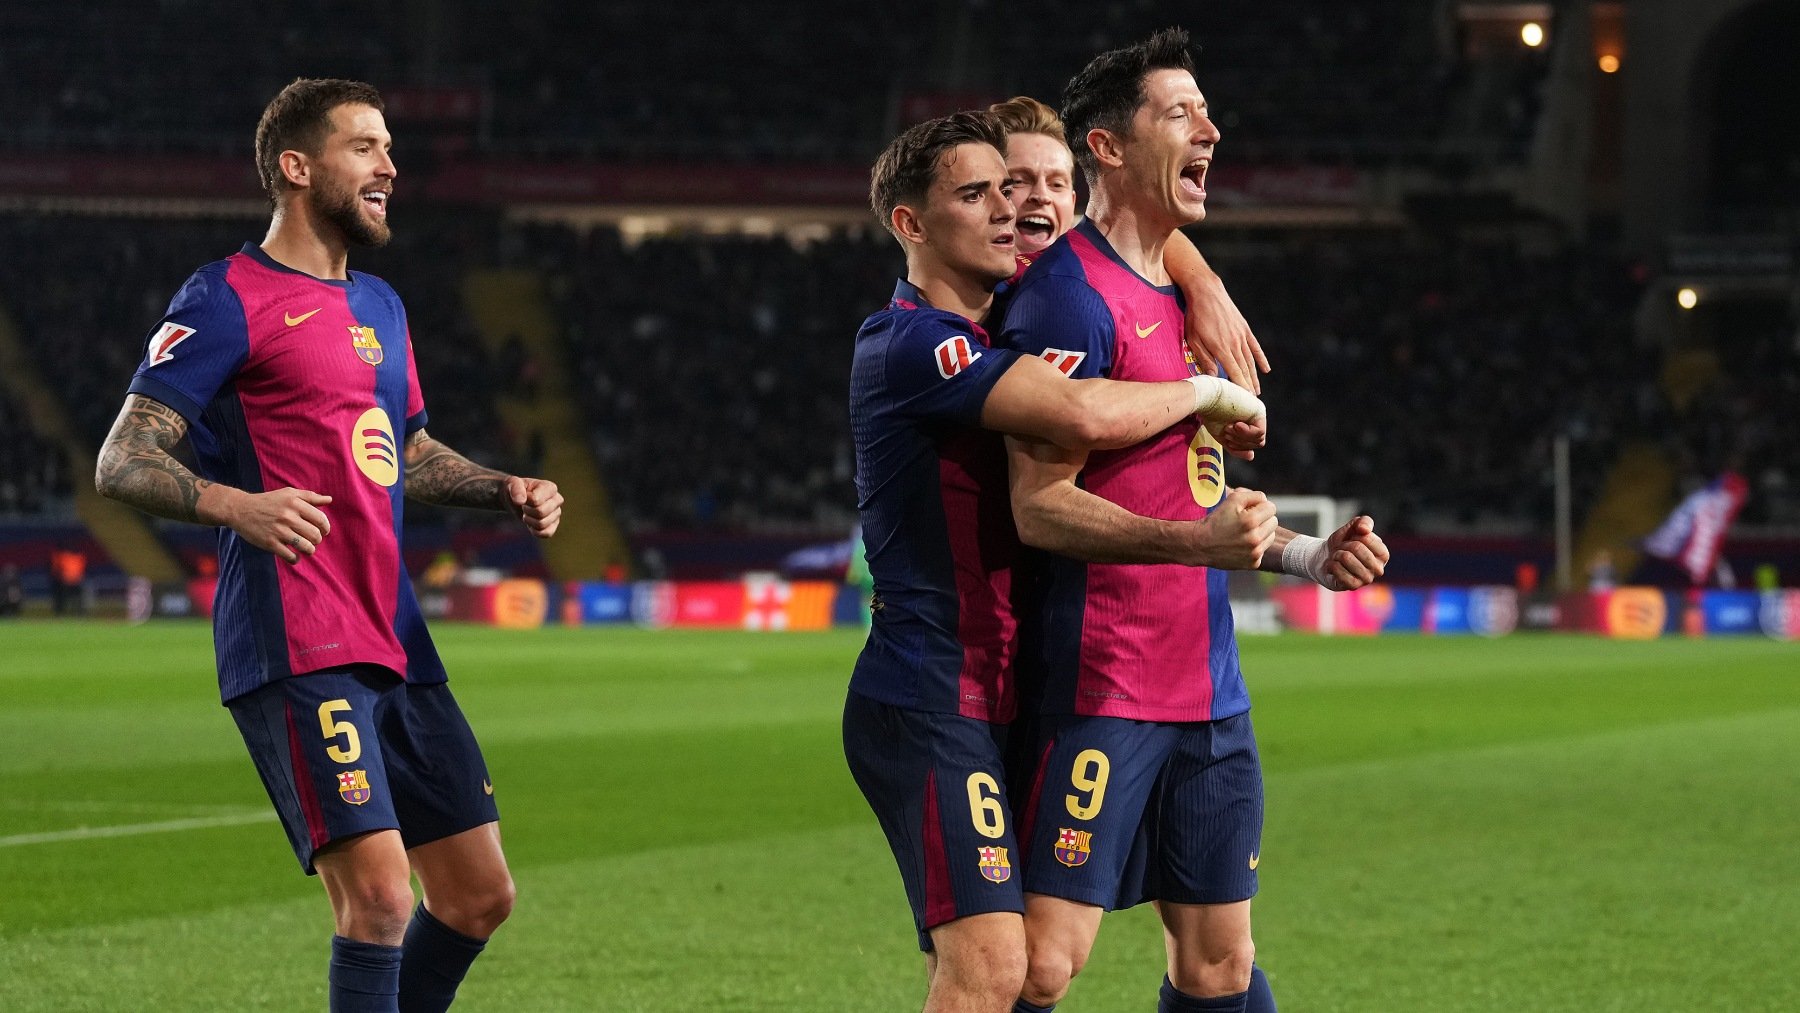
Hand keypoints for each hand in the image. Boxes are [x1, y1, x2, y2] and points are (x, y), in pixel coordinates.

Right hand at [220, 487, 332, 563]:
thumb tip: (329, 500)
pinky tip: (294, 555)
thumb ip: (310, 497)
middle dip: (317, 540)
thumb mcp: (288, 494)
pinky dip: (296, 559)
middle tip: (312, 540)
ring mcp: (279, 531)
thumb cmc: (268, 501)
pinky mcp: (270, 543)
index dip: (325, 528)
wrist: (240, 510)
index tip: (322, 531)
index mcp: (295, 503)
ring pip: (306, 547)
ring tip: (306, 548)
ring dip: (309, 550)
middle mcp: (288, 517)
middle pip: (315, 535)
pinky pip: (291, 557)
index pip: (321, 519)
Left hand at [506, 476, 562, 537]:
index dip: (525, 501)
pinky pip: (546, 533)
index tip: (524, 496)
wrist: (516, 500)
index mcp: (550, 487)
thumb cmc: (516, 489)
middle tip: (525, 506)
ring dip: (529, 520)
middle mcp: (557, 500)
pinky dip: (534, 531)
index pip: (536, 500)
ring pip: (542, 524)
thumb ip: (515, 488)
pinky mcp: (554, 525)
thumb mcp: (512, 483)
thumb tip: (520, 501)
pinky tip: (531, 524)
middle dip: (527, 511)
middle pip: (541, 512)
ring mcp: (557, 513)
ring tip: (528, 513)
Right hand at [1181, 488, 1276, 569]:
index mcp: (1251, 520)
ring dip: (1262, 532)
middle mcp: (1255, 538)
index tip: (1250, 509)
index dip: (1260, 506)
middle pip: (1274, 522)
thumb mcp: (1232, 499)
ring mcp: (1255, 553)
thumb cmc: (1216, 520)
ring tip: (1245, 532)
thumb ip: (1252, 495)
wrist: (1200, 544)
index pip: (1271, 507)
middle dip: (1263, 518)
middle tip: (1247, 520)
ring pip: (1271, 536)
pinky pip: (1263, 550)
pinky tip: (1241, 544)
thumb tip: (1265, 500)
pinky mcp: (1253, 564)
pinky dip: (1255, 546)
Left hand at [1184, 275, 1269, 393]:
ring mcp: (1242, 336)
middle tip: (1252, 403)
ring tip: (1257, 391)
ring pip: (1250, 361)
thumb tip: (1213, 378)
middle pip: (1245, 370)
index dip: (1241, 389)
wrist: (1207, 291)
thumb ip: (1204, 360)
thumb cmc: (1196, 317)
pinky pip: (1255, 347)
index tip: (1245, 402)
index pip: (1235, 374)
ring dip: (1254, 377)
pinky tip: (1266, 369)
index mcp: (1222, 349)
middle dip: (1249, 388)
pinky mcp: (1244, 328)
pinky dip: (1261, 359)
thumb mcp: (1194, 340)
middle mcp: (1235, 344)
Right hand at [1210, 414, 1266, 461]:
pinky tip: (1236, 424)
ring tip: (1229, 427)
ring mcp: (1258, 412)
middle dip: (1239, 442)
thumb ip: (1236, 447)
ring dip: (1240, 438)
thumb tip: (1251, 456)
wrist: (1207, 398)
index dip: (1238, 446)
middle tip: (1227, 430)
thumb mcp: (1223, 436)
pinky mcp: (1259, 410)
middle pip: (1256, 443)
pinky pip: (1260, 433)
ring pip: (1259, 440)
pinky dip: (1246, 433)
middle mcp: (1255, 415)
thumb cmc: (1211, 415)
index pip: (1251, 443)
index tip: (1225, 435)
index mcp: (1247, 420)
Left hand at [1323, 515, 1388, 589]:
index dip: (1354, 536)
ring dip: (1336, 555)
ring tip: (1338, 558)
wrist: (1327, 557)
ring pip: (1346, 557)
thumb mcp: (1354, 527)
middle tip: (1342, 550)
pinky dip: (1331, 565)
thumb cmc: (1344, 542)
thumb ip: (1364, 522)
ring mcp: (1367, 579)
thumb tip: (1364, 529)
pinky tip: (1332, 566)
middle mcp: (1379, 569)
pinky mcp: (1353, 586)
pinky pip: (1338, 570)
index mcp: (1383, 554)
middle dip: (1344, 545)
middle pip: (1356, 547)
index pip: (1366, 537)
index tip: (1352, 541)